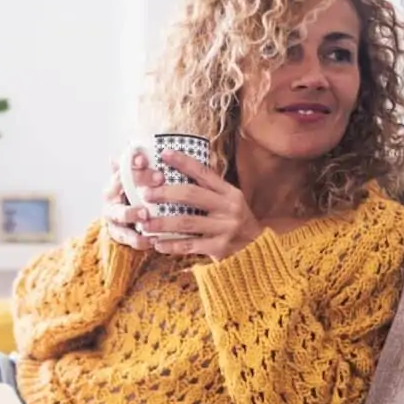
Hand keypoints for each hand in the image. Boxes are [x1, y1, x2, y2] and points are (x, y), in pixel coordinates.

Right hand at [102, 152, 163, 250]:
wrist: (125, 223)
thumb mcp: (137, 180)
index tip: (144, 158)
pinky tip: (154, 239)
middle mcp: (110, 197)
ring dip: (132, 213)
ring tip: (146, 214)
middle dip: (139, 181)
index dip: (132, 162)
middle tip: (160, 177)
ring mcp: (113, 217)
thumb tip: (134, 145)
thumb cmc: (135, 196)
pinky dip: (140, 240)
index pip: (121, 166)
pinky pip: (129, 238)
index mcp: (115, 181)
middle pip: (119, 187)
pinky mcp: (119, 235)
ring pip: (120, 214)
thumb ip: (138, 166)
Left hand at [139, 150, 263, 260]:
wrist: (258, 250)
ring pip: (187, 222)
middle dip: (165, 193)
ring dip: (162, 223)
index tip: (164, 153)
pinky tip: (157, 244)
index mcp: (229, 192)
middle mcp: (228, 208)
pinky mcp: (220, 248)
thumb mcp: (230, 201)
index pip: (204, 173)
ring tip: (144, 223)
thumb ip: (211, 188)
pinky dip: (172, 245)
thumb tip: (185, 167)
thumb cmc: (237, 222)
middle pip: (192, 195)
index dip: (183, 162)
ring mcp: (225, 228)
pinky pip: (190, 246)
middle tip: (145, 194)